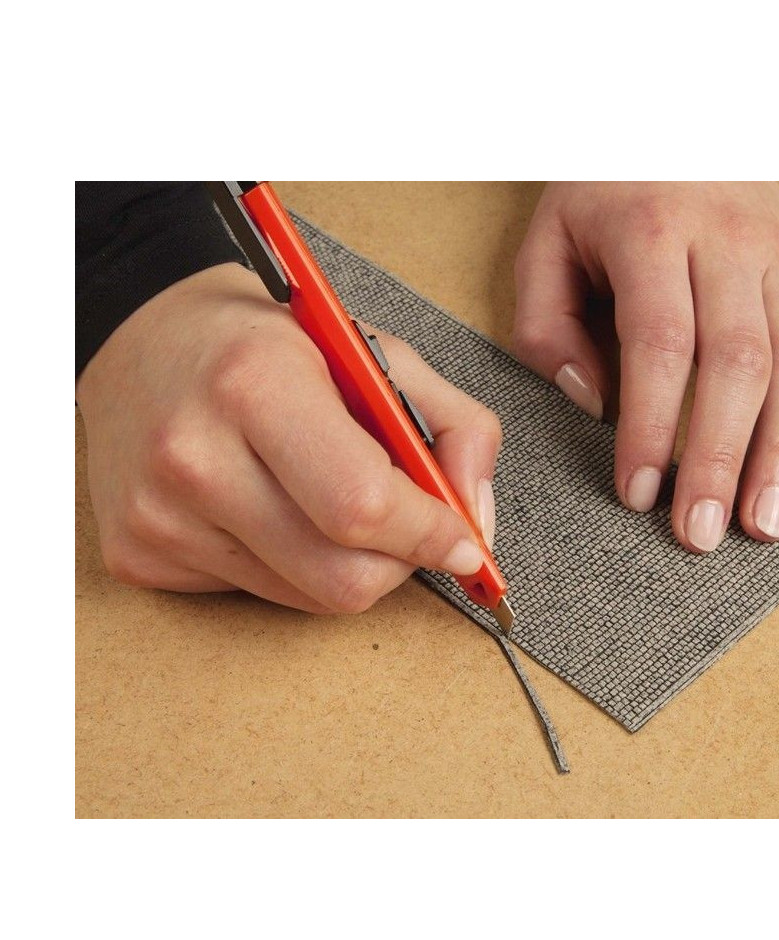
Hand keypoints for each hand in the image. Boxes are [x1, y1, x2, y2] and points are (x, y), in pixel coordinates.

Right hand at [76, 263, 502, 612]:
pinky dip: (293, 567)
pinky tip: (274, 509)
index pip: (363, 505)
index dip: (430, 535)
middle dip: (400, 563)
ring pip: (308, 599)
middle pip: (342, 579)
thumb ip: (456, 425)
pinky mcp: (140, 554)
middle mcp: (195, 457)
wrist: (145, 338)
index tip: (463, 543)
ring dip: (350, 565)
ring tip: (330, 501)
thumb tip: (475, 517)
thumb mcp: (376, 353)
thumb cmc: (269, 344)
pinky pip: (259, 595)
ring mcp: (159, 516)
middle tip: (406, 526)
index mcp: (256, 385)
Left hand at [512, 182, 778, 551]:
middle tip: (701, 533)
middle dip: (720, 458)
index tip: (637, 493)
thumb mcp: (547, 242)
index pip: (661, 343)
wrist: (674, 119)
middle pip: (738, 364)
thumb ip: (547, 325)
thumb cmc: (601, 190)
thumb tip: (592, 403)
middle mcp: (732, 242)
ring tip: (763, 524)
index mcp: (655, 231)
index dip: (650, 427)